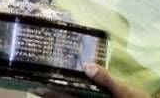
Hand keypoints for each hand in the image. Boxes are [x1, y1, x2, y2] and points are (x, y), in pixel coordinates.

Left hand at [30, 63, 148, 97]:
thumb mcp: (124, 91)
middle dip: (50, 95)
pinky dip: (72, 94)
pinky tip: (70, 88)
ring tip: (45, 87)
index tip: (36, 86)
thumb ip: (106, 79)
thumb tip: (87, 66)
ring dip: (59, 96)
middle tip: (35, 84)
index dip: (50, 93)